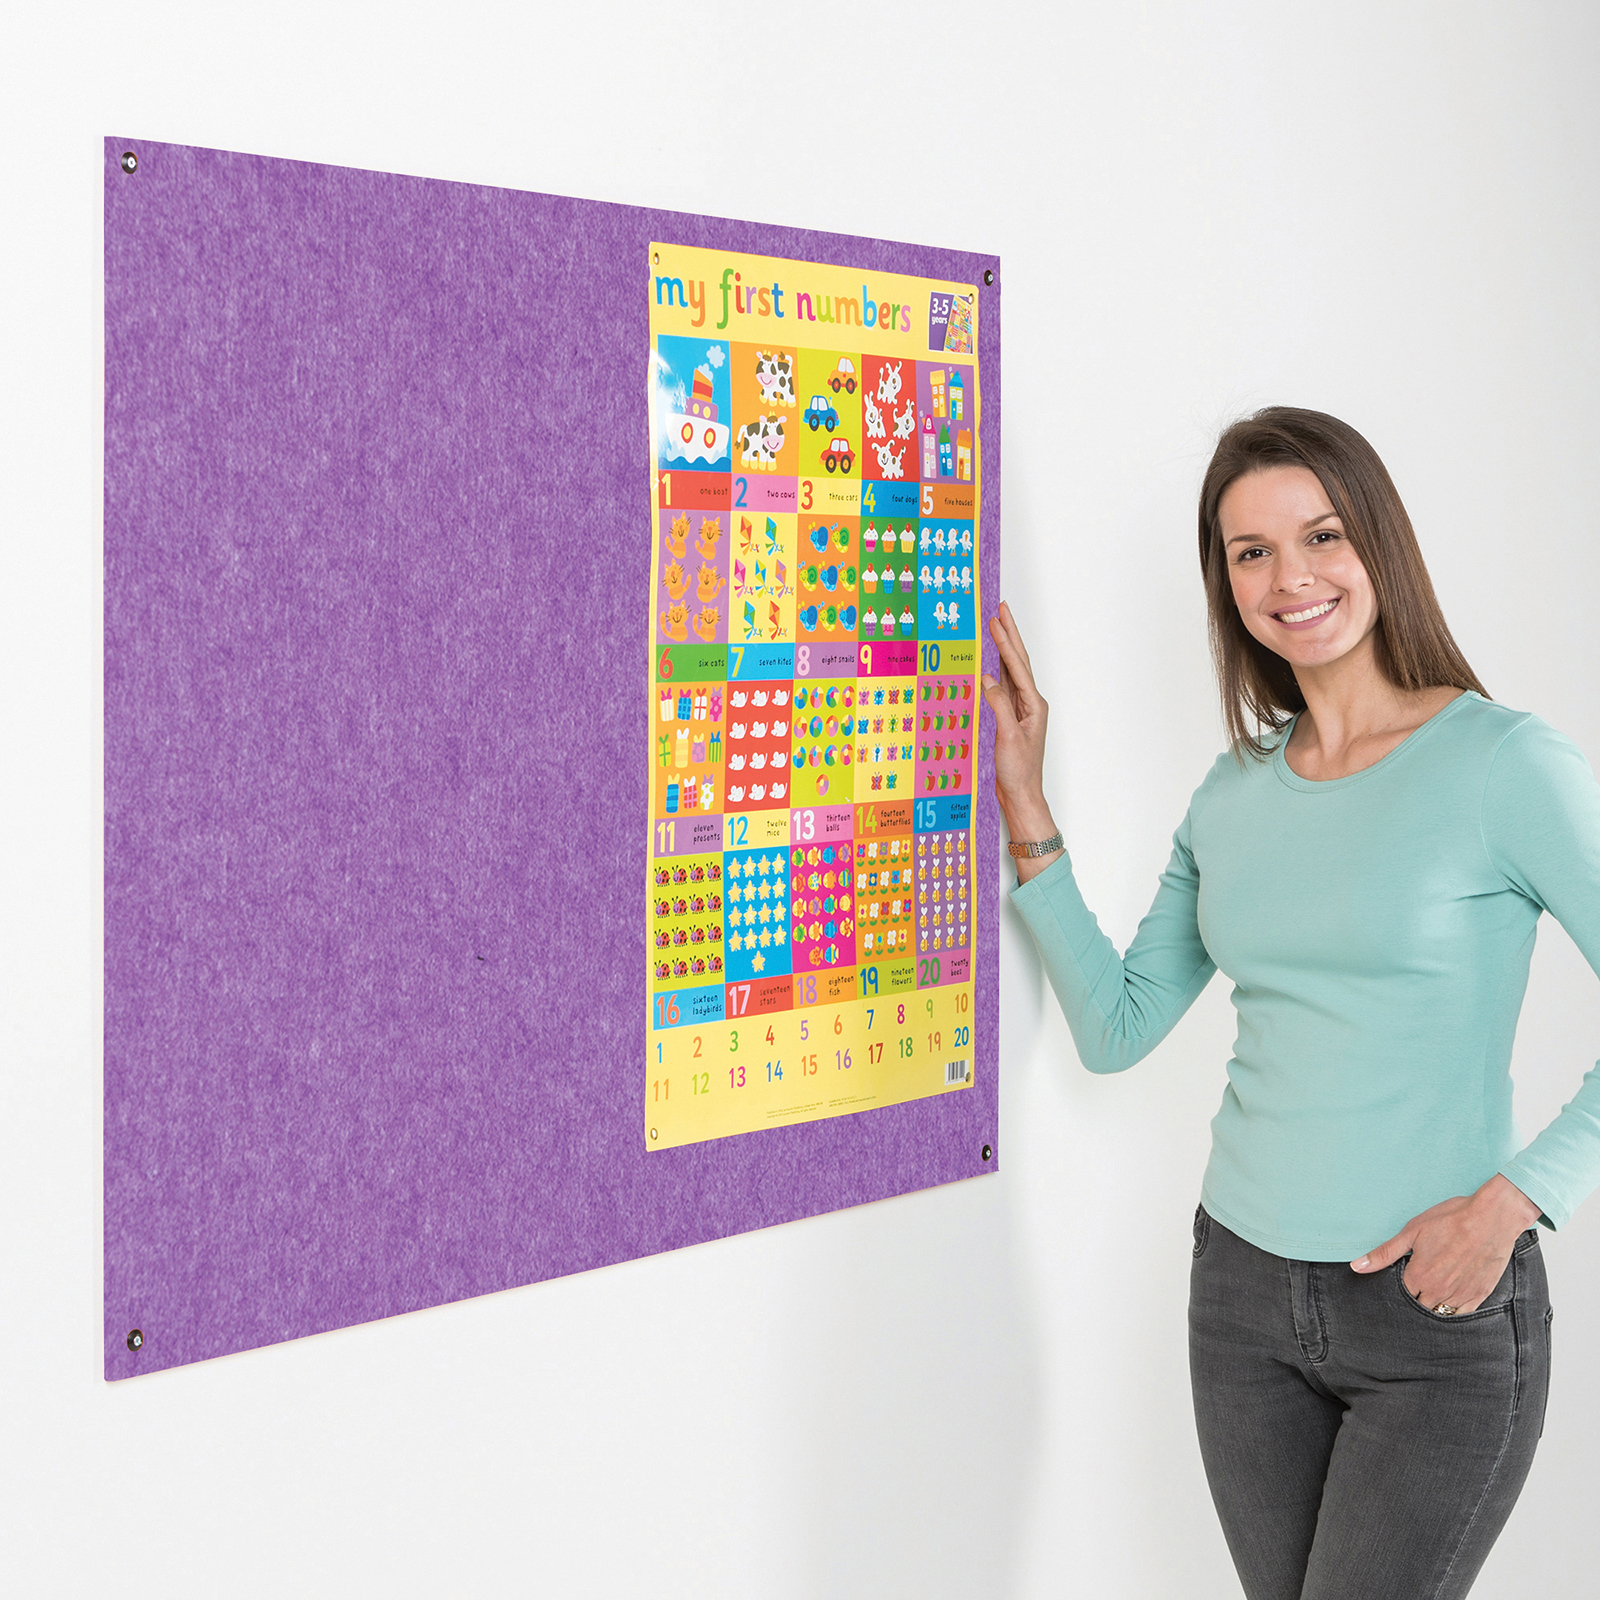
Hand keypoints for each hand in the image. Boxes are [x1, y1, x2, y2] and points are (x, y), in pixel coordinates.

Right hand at [982, 603, 1060, 880]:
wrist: (1020, 797)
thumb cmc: (1018, 772)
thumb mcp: (1008, 737)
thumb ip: (999, 706)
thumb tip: (988, 679)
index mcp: (1033, 705)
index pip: (1017, 666)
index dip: (1006, 641)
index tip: (996, 619)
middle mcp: (1029, 704)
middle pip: (1017, 662)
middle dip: (1008, 635)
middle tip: (1000, 610)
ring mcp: (1019, 711)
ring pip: (1009, 672)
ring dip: (1001, 649)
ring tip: (994, 628)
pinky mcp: (1009, 720)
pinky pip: (1000, 687)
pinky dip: (993, 671)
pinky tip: (985, 663)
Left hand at [1349, 1174, 1540, 1312]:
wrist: (1492, 1217)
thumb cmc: (1450, 1220)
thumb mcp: (1412, 1231)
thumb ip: (1384, 1253)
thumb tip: (1357, 1267)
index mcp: (1419, 1277)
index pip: (1400, 1295)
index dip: (1400, 1285)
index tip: (1404, 1275)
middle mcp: (1439, 1292)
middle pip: (1419, 1306)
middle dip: (1416, 1296)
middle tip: (1420, 1279)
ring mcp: (1461, 1296)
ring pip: (1440, 1312)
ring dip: (1434, 1303)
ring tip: (1435, 1286)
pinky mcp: (1480, 1295)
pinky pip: (1462, 1313)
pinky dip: (1454, 1308)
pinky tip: (1451, 1294)